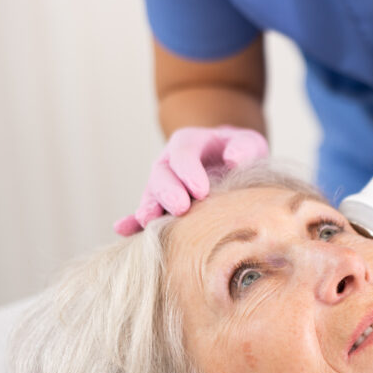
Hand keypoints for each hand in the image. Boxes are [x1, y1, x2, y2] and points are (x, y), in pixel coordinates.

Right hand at [114, 125, 267, 234]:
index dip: (189, 171)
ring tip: (149, 221)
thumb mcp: (249, 142)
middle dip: (168, 192)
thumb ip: (244, 147)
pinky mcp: (160, 204)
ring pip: (150, 195)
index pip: (183, 153)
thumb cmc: (240, 152)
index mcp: (188, 142)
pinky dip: (132, 221)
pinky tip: (123, 230)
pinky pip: (144, 212)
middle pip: (161, 174)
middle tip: (181, 208)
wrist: (231, 164)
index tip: (201, 190)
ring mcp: (162, 184)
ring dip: (149, 208)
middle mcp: (169, 162)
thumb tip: (233, 159)